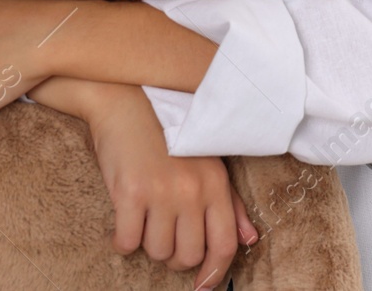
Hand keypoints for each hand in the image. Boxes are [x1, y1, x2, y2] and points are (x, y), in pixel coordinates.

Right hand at [71, 82, 258, 289]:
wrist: (126, 100)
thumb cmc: (168, 133)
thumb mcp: (207, 163)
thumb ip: (230, 204)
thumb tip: (249, 240)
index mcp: (215, 184)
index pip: (224, 245)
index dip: (214, 274)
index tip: (201, 287)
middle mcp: (192, 190)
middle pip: (188, 255)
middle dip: (174, 255)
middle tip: (164, 234)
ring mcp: (161, 192)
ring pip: (157, 252)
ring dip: (148, 244)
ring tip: (144, 217)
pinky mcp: (130, 193)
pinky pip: (127, 242)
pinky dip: (123, 240)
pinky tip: (124, 221)